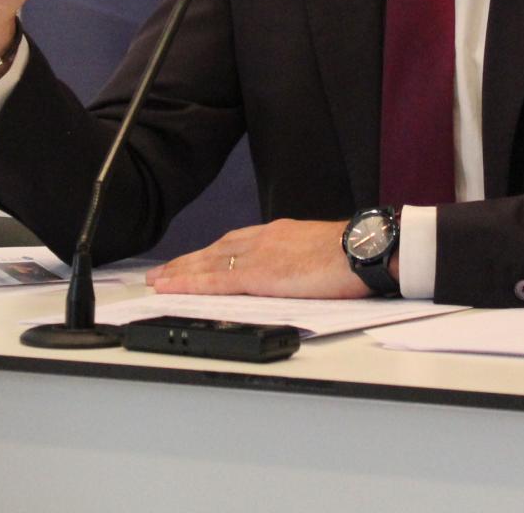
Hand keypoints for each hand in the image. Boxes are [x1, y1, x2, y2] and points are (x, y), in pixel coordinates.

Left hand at [145, 219, 373, 298]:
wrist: (366, 249)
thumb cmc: (354, 253)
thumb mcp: (320, 251)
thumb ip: (298, 261)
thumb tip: (292, 276)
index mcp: (280, 234)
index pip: (235, 243)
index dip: (209, 253)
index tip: (192, 261)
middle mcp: (264, 239)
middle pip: (214, 250)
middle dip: (186, 262)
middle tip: (161, 273)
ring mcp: (259, 256)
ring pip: (208, 263)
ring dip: (180, 273)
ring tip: (157, 282)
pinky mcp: (260, 275)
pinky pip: (215, 280)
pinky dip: (189, 284)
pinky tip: (171, 288)